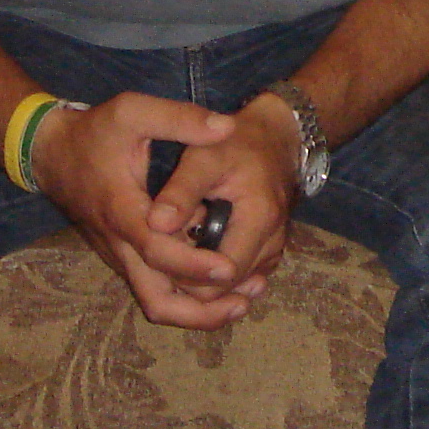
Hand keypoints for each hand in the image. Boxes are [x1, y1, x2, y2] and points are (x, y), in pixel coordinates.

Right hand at [27, 91, 264, 328]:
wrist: (50, 154)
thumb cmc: (93, 132)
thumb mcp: (132, 111)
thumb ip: (179, 119)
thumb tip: (226, 127)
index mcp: (122, 210)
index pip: (157, 250)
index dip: (193, 263)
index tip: (229, 268)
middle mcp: (120, 244)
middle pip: (157, 299)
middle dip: (201, 310)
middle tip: (244, 303)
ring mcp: (120, 256)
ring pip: (155, 302)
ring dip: (197, 311)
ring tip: (242, 304)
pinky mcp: (124, 257)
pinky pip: (154, 288)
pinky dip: (186, 296)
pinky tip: (223, 286)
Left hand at [140, 92, 310, 311]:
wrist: (273, 139)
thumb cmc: (235, 143)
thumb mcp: (204, 157)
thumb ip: (181, 192)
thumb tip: (155, 225)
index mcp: (259, 218)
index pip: (221, 275)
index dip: (186, 273)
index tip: (162, 251)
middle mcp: (273, 242)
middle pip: (224, 289)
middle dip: (190, 278)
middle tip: (166, 248)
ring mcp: (273, 251)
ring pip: (231, 289)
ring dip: (202, 278)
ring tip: (182, 246)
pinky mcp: (268, 254)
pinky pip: (239, 280)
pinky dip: (215, 274)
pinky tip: (196, 250)